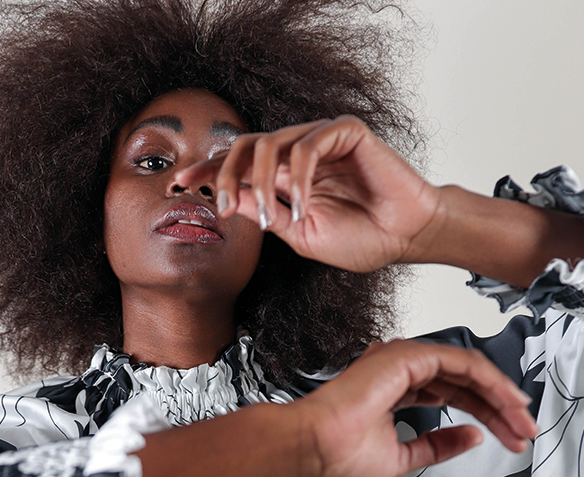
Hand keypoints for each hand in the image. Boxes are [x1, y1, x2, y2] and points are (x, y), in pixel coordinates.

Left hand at [174, 116, 440, 271]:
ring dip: (261, 184)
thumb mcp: (300, 233)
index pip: (237, 162)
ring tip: (272, 219)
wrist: (404, 239)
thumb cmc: (361, 238)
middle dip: (223, 174)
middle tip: (218, 207)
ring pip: (270, 143)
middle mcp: (298, 151)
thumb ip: (265, 212)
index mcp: (284, 174)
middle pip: (243, 145)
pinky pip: (307, 145)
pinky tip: (304, 206)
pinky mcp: (345, 132)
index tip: (179, 185)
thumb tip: (226, 198)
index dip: (207, 170)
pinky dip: (298, 179)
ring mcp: (321, 138)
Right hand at [292, 339, 537, 476]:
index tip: (509, 439)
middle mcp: (403, 371)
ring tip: (522, 419)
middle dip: (500, 409)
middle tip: (525, 431)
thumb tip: (473, 439)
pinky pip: (461, 363)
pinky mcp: (408, 358)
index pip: (453, 397)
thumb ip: (438, 446)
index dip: (485, 417)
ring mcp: (405, 361)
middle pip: (466, 384)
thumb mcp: (403, 457)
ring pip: (468, 371)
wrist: (311, 446)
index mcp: (397, 390)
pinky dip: (488, 380)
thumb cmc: (336, 453)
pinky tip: (506, 400)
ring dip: (500, 395)